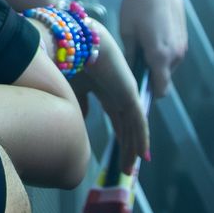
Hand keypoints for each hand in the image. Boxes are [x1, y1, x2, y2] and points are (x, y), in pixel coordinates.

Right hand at [86, 41, 150, 174]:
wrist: (76, 44)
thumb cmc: (71, 62)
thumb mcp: (74, 89)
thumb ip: (82, 104)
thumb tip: (85, 118)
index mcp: (107, 91)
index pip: (118, 120)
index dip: (121, 137)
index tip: (119, 155)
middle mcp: (119, 94)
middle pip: (127, 127)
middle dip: (127, 147)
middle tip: (124, 168)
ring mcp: (127, 94)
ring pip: (133, 128)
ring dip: (132, 149)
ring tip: (129, 168)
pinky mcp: (130, 95)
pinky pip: (138, 122)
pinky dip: (141, 139)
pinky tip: (142, 155)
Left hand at [119, 0, 186, 100]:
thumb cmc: (136, 6)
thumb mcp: (126, 32)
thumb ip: (130, 57)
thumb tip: (128, 76)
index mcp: (160, 55)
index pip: (160, 90)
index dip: (148, 96)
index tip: (135, 95)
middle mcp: (175, 54)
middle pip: (163, 79)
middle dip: (149, 77)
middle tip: (130, 67)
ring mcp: (182, 46)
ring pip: (168, 67)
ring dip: (156, 64)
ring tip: (138, 48)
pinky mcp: (184, 38)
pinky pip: (173, 55)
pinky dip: (162, 54)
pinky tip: (149, 38)